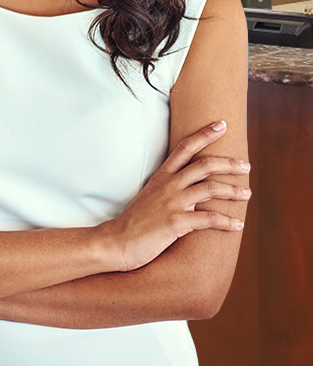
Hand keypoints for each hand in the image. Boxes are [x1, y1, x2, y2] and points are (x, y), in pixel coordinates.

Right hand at [103, 120, 250, 271]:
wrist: (117, 241)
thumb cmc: (135, 221)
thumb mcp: (150, 195)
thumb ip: (169, 187)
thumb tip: (190, 184)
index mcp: (162, 176)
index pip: (185, 147)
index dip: (204, 134)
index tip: (221, 124)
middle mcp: (168, 185)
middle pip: (204, 165)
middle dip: (229, 163)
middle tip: (246, 165)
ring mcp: (172, 203)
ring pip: (210, 188)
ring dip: (233, 190)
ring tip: (247, 194)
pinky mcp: (176, 223)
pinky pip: (208, 218)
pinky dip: (226, 221)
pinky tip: (237, 225)